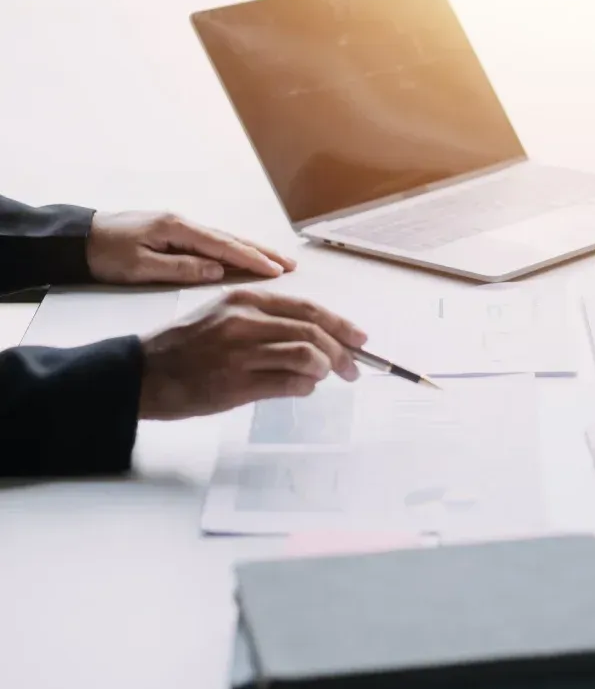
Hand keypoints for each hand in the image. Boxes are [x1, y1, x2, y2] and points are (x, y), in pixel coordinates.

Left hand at [87, 211, 296, 283]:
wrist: (76, 239)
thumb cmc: (105, 255)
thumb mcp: (140, 267)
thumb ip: (181, 268)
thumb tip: (217, 272)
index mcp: (177, 229)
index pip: (224, 246)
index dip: (253, 259)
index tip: (278, 271)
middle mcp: (183, 224)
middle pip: (231, 239)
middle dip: (262, 252)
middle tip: (291, 264)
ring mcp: (180, 227)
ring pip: (224, 240)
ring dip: (252, 250)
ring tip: (277, 261)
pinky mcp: (174, 233)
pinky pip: (212, 243)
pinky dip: (233, 250)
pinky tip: (245, 257)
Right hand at [138, 289, 366, 419]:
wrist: (141, 374)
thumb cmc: (184, 348)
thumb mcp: (223, 317)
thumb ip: (266, 322)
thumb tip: (314, 338)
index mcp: (244, 300)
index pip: (308, 309)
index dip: (341, 325)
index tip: (359, 339)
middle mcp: (244, 322)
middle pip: (314, 333)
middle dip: (343, 353)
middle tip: (353, 369)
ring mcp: (240, 353)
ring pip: (307, 356)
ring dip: (324, 370)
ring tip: (322, 378)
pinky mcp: (236, 383)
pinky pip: (289, 383)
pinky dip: (304, 387)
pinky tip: (301, 388)